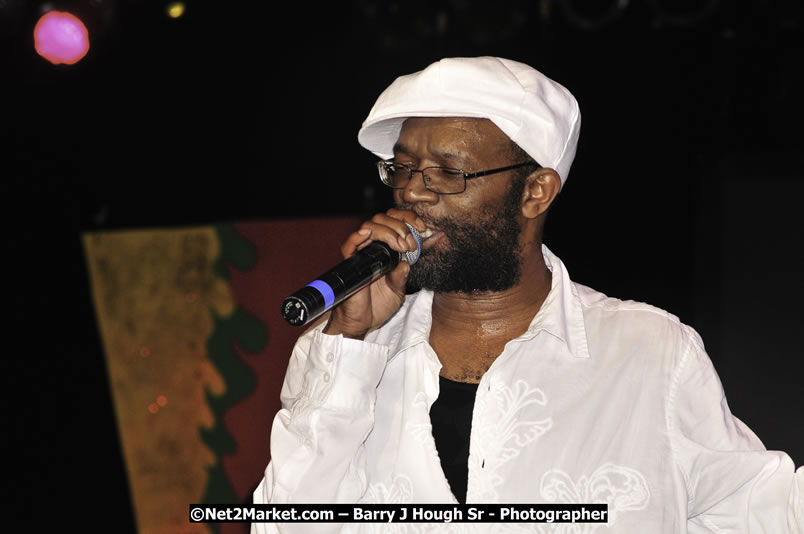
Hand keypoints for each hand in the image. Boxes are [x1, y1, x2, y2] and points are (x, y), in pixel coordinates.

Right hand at [324, 209, 426, 338]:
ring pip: (370, 226)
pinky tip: (368, 235)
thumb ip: (403, 275)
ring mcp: (361, 254)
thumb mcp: (398, 289)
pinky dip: (358, 237)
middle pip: (382, 219)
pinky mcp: (350, 263)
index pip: (395, 222)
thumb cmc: (378, 306)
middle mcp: (373, 248)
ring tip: (401, 245)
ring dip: (388, 231)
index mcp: (386, 250)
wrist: (362, 323)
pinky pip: (350, 245)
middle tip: (411, 243)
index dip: (408, 219)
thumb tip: (409, 261)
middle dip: (401, 226)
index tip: (423, 229)